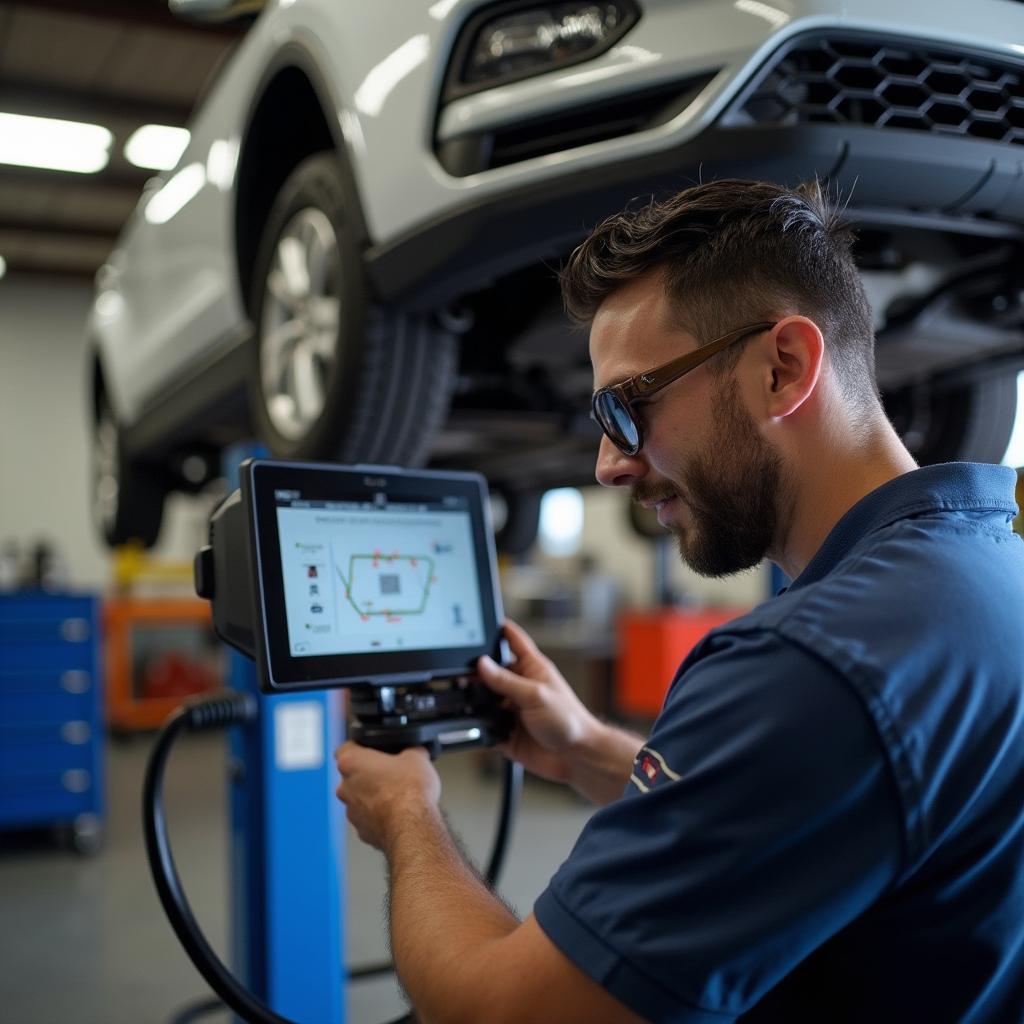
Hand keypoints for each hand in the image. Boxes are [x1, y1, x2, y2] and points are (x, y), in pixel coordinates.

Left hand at [335, 741, 440, 850]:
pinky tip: (398, 813)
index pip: (345, 748)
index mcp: (351, 762)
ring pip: (359, 799)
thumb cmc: (408, 792)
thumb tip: (416, 752)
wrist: (412, 826)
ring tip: (398, 795)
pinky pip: (368, 819)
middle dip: (370, 774)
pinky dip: (380, 816)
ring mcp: (352, 812)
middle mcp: (345, 787)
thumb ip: (411, 750)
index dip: (360, 747)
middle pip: (352, 776)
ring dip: (374, 796)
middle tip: (391, 773)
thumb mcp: (417, 756)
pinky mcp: (362, 831)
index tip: (372, 750)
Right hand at [477, 619, 602, 784]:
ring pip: (484, 699)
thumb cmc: (569, 721)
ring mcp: (512, 710)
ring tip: (465, 698)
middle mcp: (520, 687)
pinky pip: (484, 726)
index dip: (499, 628)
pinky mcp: (505, 732)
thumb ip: (507, 681)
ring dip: (475, 700)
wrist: (576, 757)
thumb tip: (482, 664)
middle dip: (476, 671)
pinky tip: (475, 723)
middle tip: (463, 672)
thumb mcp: (536, 695)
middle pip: (491, 671)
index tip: (482, 619)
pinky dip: (477, 726)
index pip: (512, 640)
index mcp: (531, 669)